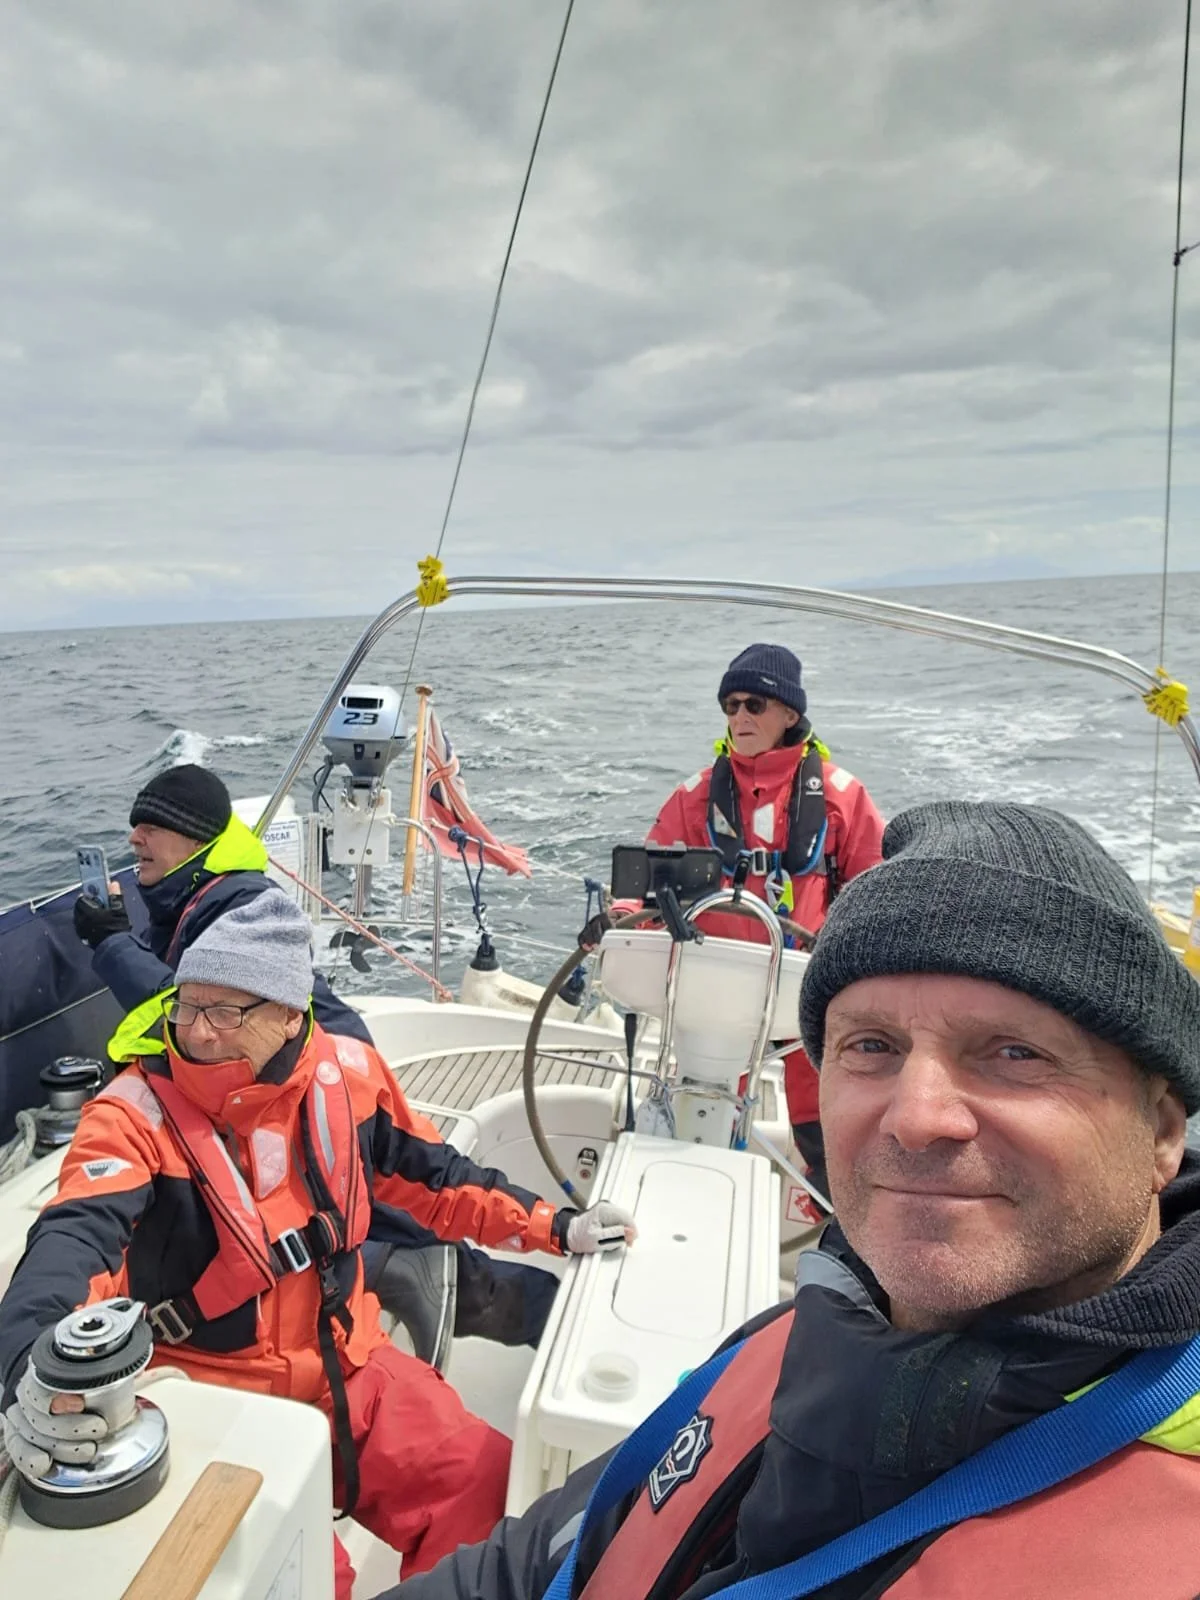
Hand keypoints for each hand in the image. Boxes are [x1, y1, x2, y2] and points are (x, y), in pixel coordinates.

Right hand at [3, 1363, 107, 1479]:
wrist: (53, 1392)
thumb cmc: (75, 1382)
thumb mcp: (90, 1371)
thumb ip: (108, 1368)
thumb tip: (135, 1366)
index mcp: (44, 1374)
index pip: (43, 1386)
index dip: (59, 1397)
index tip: (80, 1404)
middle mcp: (28, 1397)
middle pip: (42, 1417)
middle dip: (72, 1428)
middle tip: (99, 1429)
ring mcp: (22, 1420)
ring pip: (34, 1436)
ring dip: (62, 1447)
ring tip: (88, 1450)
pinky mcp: (18, 1440)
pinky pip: (19, 1452)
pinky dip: (31, 1459)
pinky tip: (45, 1464)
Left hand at [74, 889, 130, 949]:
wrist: (115, 948)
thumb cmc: (117, 928)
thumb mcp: (119, 910)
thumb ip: (115, 895)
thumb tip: (113, 883)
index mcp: (88, 911)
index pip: (82, 898)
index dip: (89, 894)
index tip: (97, 894)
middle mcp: (81, 920)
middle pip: (79, 907)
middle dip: (87, 903)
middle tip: (98, 903)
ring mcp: (81, 929)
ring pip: (80, 917)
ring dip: (86, 913)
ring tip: (98, 913)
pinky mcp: (83, 937)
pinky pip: (81, 925)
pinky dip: (87, 922)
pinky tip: (96, 923)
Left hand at [565, 1200, 636, 1253]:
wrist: (569, 1235)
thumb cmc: (579, 1237)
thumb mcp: (598, 1239)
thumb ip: (615, 1235)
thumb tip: (629, 1232)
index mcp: (603, 1210)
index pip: (625, 1216)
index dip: (631, 1229)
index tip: (632, 1240)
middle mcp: (605, 1206)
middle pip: (625, 1217)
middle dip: (628, 1230)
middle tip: (627, 1243)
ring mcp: (606, 1209)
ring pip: (623, 1219)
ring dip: (624, 1230)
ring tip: (619, 1241)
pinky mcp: (606, 1214)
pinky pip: (618, 1221)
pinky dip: (619, 1229)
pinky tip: (615, 1236)